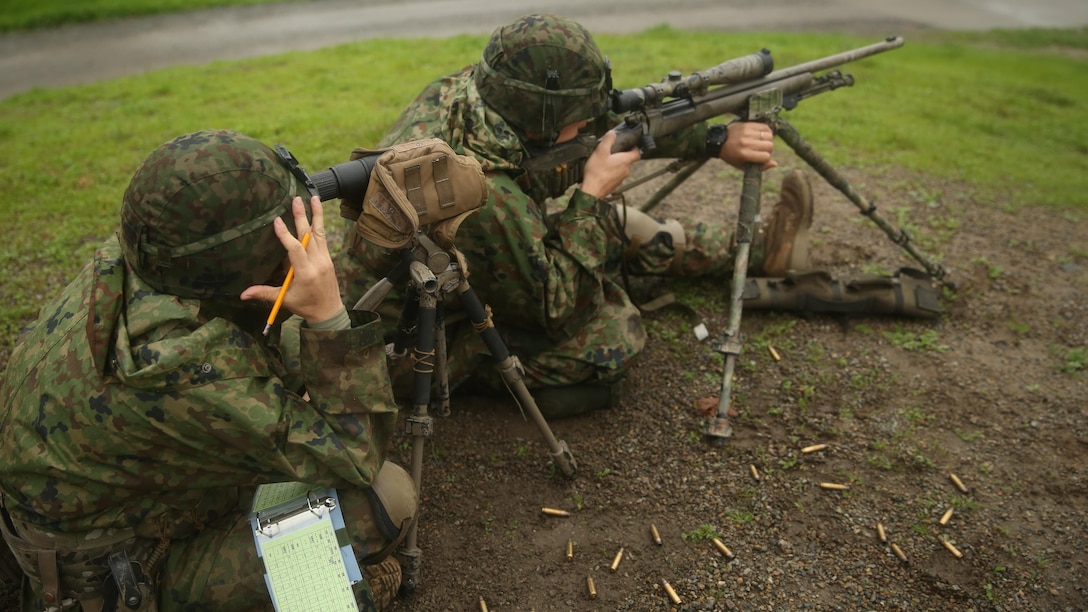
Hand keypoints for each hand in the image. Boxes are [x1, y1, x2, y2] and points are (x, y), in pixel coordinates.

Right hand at [240, 196, 343, 324]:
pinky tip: (317, 210)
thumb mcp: (284, 300)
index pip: (295, 250)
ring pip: (320, 233)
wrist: (329, 312)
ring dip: (316, 214)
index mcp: (305, 273)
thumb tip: (242, 294)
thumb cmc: (306, 306)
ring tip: (313, 197)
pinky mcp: (328, 257)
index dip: (286, 235)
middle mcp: (317, 263)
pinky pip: (324, 237)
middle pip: (308, 236)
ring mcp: (325, 259)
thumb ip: (264, 293)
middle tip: (295, 199)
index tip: (277, 221)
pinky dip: (320, 223)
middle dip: (301, 217)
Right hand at [580, 130, 641, 198]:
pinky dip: (610, 173)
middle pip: (627, 161)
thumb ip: (608, 140)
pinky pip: (615, 176)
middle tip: (611, 152)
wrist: (591, 191)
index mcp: (624, 161)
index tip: (631, 145)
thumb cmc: (596, 172)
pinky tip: (601, 172)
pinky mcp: (614, 185)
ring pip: (621, 169)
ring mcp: (620, 179)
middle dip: (620, 156)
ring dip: (615, 165)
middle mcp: (625, 171)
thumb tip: (613, 133)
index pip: (637, 153)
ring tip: (604, 162)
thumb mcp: (600, 151)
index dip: (635, 147)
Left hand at [720, 121, 777, 170]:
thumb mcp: (742, 166)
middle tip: (762, 150)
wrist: (719, 141)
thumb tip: (775, 164)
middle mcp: (746, 143)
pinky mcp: (748, 125)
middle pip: (769, 146)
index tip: (761, 158)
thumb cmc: (731, 156)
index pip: (766, 157)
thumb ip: (760, 167)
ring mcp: (747, 133)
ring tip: (762, 142)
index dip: (766, 158)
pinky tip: (762, 135)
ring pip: (769, 136)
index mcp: (744, 155)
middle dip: (768, 149)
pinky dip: (767, 131)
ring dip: (768, 140)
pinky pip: (765, 127)